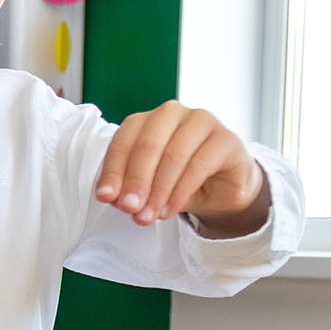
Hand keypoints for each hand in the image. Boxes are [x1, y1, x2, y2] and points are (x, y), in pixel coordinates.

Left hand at [96, 102, 266, 230]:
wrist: (222, 188)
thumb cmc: (180, 179)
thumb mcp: (149, 185)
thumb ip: (130, 187)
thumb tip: (112, 197)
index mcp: (146, 120)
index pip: (123, 142)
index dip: (113, 171)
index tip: (105, 197)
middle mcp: (172, 114)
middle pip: (147, 146)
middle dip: (135, 181)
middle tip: (128, 208)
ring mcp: (201, 121)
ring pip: (173, 156)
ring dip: (158, 190)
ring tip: (148, 215)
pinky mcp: (225, 138)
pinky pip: (199, 165)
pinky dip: (180, 191)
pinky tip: (169, 209)